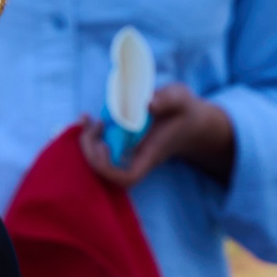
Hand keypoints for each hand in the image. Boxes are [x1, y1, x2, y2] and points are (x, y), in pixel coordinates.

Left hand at [78, 84, 235, 187]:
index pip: (127, 178)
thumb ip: (167, 99)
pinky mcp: (123, 144)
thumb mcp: (180, 98)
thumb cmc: (185, 111)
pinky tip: (88, 119)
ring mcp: (129, 153)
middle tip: (91, 124)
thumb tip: (147, 104)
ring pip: (99, 161)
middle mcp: (136, 158)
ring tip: (86, 119)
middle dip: (89, 151)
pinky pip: (100, 148)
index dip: (108, 168)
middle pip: (105, 173)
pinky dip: (89, 136)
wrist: (190, 121)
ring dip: (86, 142)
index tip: (104, 145)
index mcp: (150, 153)